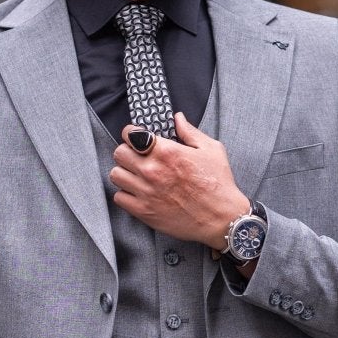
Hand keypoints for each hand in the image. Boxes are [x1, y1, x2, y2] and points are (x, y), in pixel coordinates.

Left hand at [110, 112, 248, 250]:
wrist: (222, 219)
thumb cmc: (219, 184)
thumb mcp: (210, 149)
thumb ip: (190, 132)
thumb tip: (177, 118)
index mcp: (167, 152)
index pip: (130, 134)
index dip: (131, 134)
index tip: (136, 138)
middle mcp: (152, 171)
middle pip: (119, 153)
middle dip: (127, 152)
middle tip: (137, 157)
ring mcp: (146, 192)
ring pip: (116, 175)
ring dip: (125, 173)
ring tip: (136, 175)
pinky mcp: (144, 212)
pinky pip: (119, 198)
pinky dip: (126, 194)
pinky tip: (138, 193)